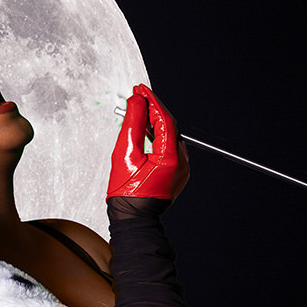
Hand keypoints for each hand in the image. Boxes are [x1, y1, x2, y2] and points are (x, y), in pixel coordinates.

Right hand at [107, 84, 189, 200]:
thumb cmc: (127, 193)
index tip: (141, 89)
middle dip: (154, 108)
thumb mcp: (125, 153)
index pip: (164, 120)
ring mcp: (181, 168)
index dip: (152, 101)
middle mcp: (181, 162)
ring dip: (155, 121)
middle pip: (169, 126)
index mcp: (170, 158)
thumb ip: (132, 124)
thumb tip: (137, 102)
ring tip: (139, 108)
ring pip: (170, 135)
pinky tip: (146, 128)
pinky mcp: (176, 171)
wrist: (133, 217)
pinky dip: (158, 134)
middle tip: (138, 95)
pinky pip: (169, 146)